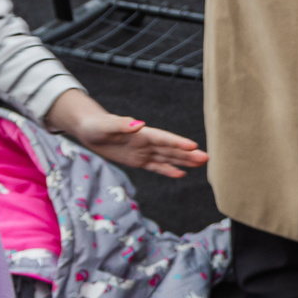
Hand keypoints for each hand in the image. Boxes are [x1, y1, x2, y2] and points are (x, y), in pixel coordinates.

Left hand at [44, 89, 206, 177]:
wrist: (89, 130)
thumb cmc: (96, 125)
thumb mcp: (106, 125)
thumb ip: (122, 124)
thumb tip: (140, 124)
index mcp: (142, 133)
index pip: (164, 139)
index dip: (178, 143)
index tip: (194, 146)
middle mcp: (146, 142)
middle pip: (171, 149)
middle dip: (188, 154)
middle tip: (207, 158)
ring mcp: (143, 151)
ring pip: (168, 157)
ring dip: (184, 161)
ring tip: (202, 163)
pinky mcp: (138, 160)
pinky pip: (156, 166)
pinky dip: (168, 170)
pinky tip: (181, 174)